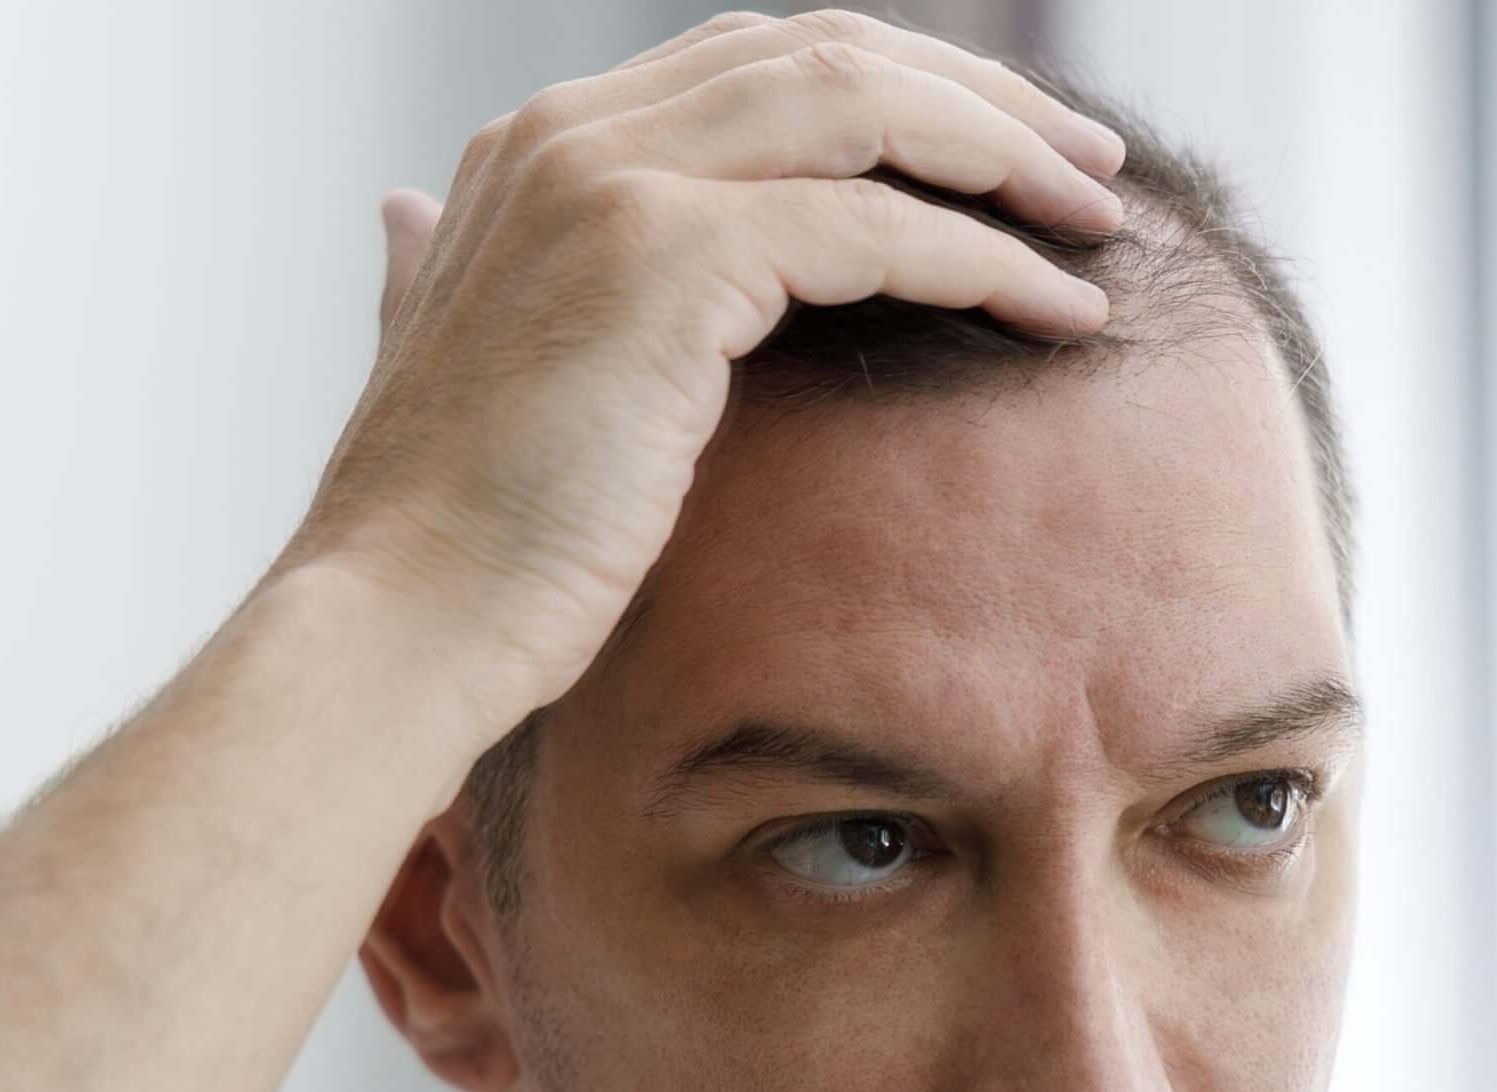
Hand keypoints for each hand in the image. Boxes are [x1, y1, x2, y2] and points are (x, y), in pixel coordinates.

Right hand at [277, 8, 1127, 756]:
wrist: (396, 629)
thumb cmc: (459, 550)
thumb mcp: (466, 374)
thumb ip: (457, 272)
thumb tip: (408, 217)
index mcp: (539, 153)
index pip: (761, 69)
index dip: (901, 98)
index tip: (1002, 161)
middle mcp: (573, 135)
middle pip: (830, 53)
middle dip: (978, 102)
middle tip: (1090, 169)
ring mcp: (613, 180)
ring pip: (865, 106)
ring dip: (1004, 156)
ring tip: (1101, 220)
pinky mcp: (664, 257)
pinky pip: (873, 226)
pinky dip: (981, 257)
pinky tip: (1058, 307)